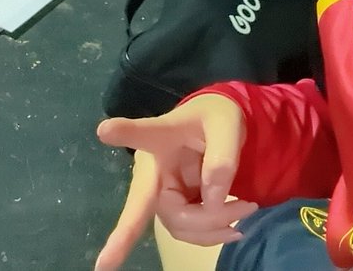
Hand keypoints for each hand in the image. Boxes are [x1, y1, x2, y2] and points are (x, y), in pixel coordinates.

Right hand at [95, 95, 256, 269]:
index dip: (124, 132)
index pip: (142, 133)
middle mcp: (152, 168)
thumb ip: (222, 156)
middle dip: (199, 218)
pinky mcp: (173, 207)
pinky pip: (187, 231)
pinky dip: (212, 233)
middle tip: (247, 207)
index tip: (105, 130)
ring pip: (177, 224)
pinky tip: (233, 227)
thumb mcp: (227, 125)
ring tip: (247, 209)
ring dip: (212, 226)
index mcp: (161, 136)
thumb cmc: (215, 118)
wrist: (218, 129)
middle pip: (154, 205)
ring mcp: (160, 192)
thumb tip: (214, 200)